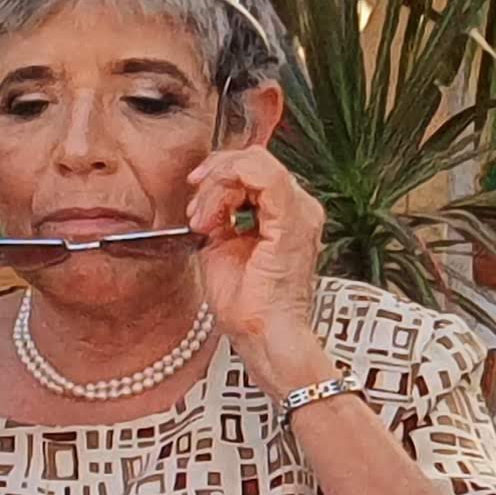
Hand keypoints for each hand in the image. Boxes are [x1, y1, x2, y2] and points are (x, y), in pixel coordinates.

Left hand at [188, 143, 327, 381]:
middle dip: (214, 176)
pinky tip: (212, 218)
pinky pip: (260, 175)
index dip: (220, 172)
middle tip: (195, 209)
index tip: (194, 195)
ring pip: (254, 163)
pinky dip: (226, 188)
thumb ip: (220, 213)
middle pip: (254, 160)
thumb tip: (205, 193)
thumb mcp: (223, 245)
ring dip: (216, 185)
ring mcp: (301, 212)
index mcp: (287, 214)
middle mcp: (301, 208)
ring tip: (202, 220)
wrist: (262, 334)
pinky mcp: (292, 219)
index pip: (255, 168)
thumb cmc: (247, 303)